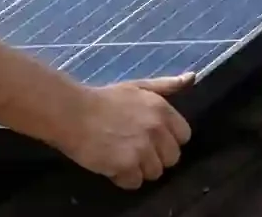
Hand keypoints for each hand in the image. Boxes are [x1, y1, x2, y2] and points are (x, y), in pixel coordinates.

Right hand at [56, 73, 194, 189]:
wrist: (69, 112)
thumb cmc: (102, 99)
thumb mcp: (136, 86)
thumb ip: (166, 85)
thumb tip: (192, 77)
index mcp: (161, 109)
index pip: (183, 136)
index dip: (166, 139)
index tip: (148, 137)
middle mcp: (156, 129)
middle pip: (171, 158)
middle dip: (154, 156)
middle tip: (131, 147)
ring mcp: (142, 149)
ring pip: (154, 173)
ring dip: (137, 168)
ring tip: (117, 154)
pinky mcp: (126, 165)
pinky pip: (134, 182)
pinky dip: (121, 177)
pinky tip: (109, 162)